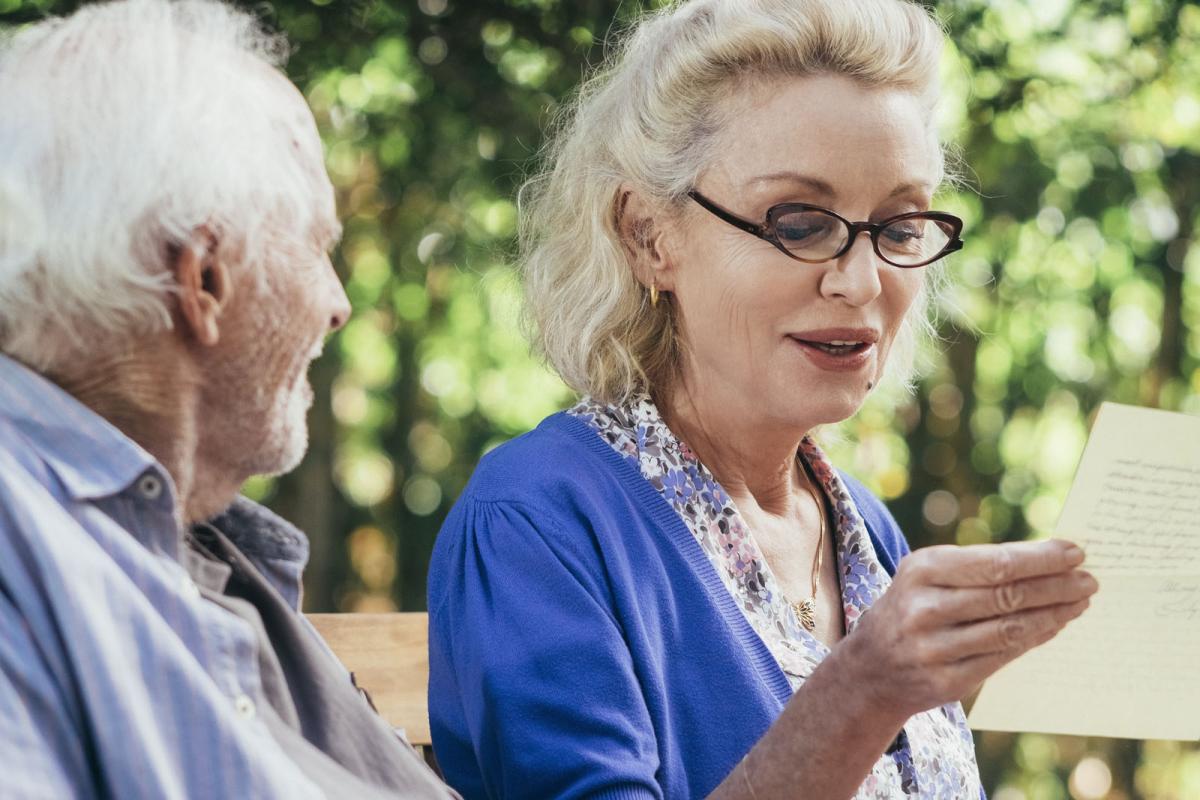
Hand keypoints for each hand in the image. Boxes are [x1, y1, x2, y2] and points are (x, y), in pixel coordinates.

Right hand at [837, 539, 1095, 719]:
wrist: (870, 667)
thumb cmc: (913, 607)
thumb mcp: (929, 575)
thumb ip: (978, 566)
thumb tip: (1046, 559)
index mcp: (921, 570)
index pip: (994, 563)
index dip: (1040, 559)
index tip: (1075, 552)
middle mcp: (924, 609)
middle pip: (1006, 595)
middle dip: (1055, 586)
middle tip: (1089, 579)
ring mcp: (934, 648)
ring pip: (1009, 629)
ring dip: (1054, 614)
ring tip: (1080, 602)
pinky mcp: (946, 681)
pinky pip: (1003, 657)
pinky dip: (1035, 638)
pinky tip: (1055, 625)